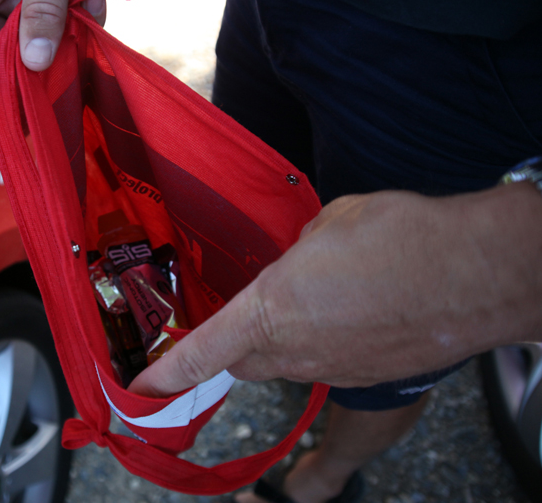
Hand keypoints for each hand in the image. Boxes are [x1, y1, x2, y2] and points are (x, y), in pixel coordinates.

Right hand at [0, 0, 105, 70]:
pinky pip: (64, 12)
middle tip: (63, 55)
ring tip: (86, 11)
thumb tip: (35, 63)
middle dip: (37, 43)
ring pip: (41, 26)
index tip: (17, 75)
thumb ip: (43, 9)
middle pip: (5, 33)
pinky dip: (83, 11)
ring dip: (67, 28)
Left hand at [128, 184, 541, 397]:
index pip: (202, 351)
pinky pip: (323, 366)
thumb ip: (300, 253)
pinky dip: (322, 345)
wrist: (475, 273)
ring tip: (308, 306)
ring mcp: (331, 369)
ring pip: (282, 364)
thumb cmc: (400, 236)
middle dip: (230, 346)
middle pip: (241, 361)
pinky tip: (347, 315)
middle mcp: (294, 349)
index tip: (139, 389)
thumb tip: (303, 261)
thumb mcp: (328, 225)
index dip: (165, 374)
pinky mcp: (363, 376)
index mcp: (270, 308)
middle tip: (236, 322)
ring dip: (280, 342)